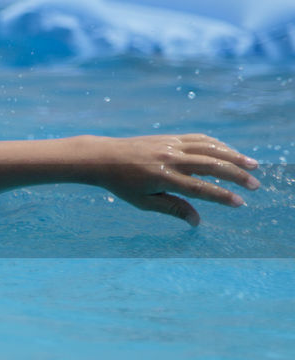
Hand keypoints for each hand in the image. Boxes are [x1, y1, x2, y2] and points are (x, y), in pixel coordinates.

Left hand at [91, 133, 259, 225]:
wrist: (103, 157)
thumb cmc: (122, 184)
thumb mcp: (144, 202)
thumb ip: (172, 209)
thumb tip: (197, 221)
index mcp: (163, 177)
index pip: (200, 188)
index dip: (222, 196)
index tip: (240, 203)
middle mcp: (170, 159)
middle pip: (211, 165)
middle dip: (237, 175)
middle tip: (255, 186)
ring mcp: (171, 145)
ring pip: (210, 148)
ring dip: (234, 156)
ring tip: (253, 165)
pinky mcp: (170, 137)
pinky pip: (199, 139)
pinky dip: (218, 144)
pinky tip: (229, 152)